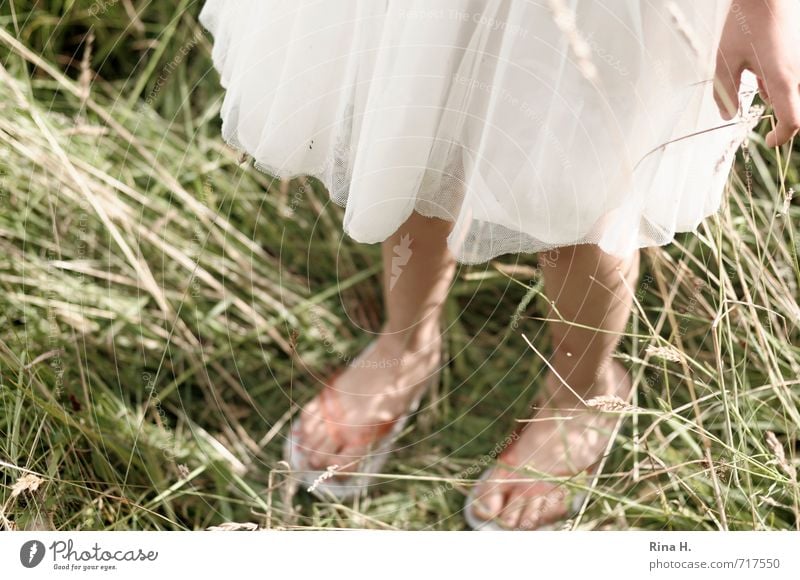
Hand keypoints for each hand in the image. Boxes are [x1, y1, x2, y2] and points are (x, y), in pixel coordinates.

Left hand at [715, 0, 799, 146]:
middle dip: (783, 117)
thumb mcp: (726, 60)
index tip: (767, 141)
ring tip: (756, 74)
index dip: (781, 137)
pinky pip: (794, 78)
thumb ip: (725, 91)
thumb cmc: (745, 23)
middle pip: (798, 109)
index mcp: (783, 79)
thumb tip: (727, 116)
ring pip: (795, 93)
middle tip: (763, 116)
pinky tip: (761, 66)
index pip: (793, 121)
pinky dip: (781, 82)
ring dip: (779, 96)